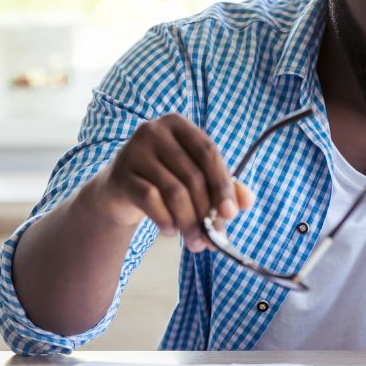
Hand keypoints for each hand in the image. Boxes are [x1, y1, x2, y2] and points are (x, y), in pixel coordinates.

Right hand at [81, 113, 253, 251]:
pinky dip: (166, 220)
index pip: (208, 153)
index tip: (231, 214)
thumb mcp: (195, 178)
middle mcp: (154, 131)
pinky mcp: (119, 175)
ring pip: (174, 191)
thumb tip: (246, 202)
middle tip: (211, 237)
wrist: (119, 190)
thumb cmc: (166, 179)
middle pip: (192, 175)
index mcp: (178, 124)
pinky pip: (150, 200)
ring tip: (194, 240)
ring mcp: (133, 151)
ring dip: (188, 221)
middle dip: (206, 211)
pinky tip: (170, 231)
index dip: (223, 184)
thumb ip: (223, 186)